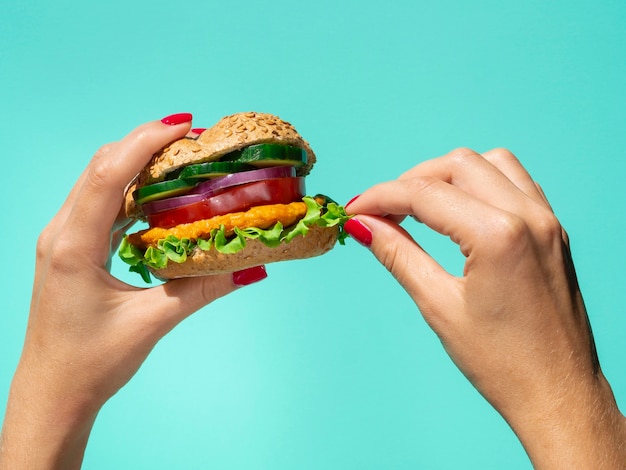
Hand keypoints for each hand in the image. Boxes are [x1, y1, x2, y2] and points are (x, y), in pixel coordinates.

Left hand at [0, 115, 265, 468]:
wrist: (52, 392)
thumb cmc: (90, 363)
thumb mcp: (150, 323)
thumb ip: (201, 289)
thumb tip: (249, 266)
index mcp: (73, 246)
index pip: (109, 174)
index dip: (146, 142)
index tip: (185, 125)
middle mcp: (62, 233)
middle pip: (102, 166)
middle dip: (147, 144)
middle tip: (193, 139)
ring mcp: (64, 239)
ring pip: (101, 181)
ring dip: (140, 164)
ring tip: (183, 159)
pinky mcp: (73, 248)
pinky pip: (103, 204)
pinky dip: (134, 190)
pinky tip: (163, 194)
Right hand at [344, 148, 625, 468]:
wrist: (558, 394)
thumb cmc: (502, 363)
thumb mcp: (439, 306)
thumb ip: (399, 255)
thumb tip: (363, 226)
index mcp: (499, 236)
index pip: (425, 194)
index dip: (381, 197)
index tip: (354, 210)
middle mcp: (529, 216)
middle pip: (457, 165)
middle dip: (412, 181)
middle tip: (382, 212)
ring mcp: (547, 220)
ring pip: (490, 163)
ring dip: (448, 175)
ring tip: (419, 207)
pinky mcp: (554, 230)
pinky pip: (516, 181)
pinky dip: (481, 183)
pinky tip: (461, 209)